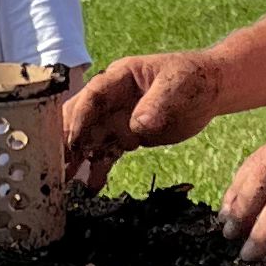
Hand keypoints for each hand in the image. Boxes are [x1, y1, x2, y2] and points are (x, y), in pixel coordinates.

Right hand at [64, 50, 224, 186]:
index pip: (92, 96)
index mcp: (119, 77)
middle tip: (55, 165)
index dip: (80, 118)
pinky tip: (90, 187)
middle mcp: (111, 98)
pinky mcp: (126, 136)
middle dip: (65, 141)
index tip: (73, 141)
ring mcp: (116, 118)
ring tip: (65, 182)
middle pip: (80, 118)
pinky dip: (97, 169)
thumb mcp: (178, 86)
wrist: (210, 90)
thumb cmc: (193, 79)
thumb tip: (137, 126)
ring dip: (77, 159)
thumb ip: (157, 104)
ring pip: (88, 139)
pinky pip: (106, 153)